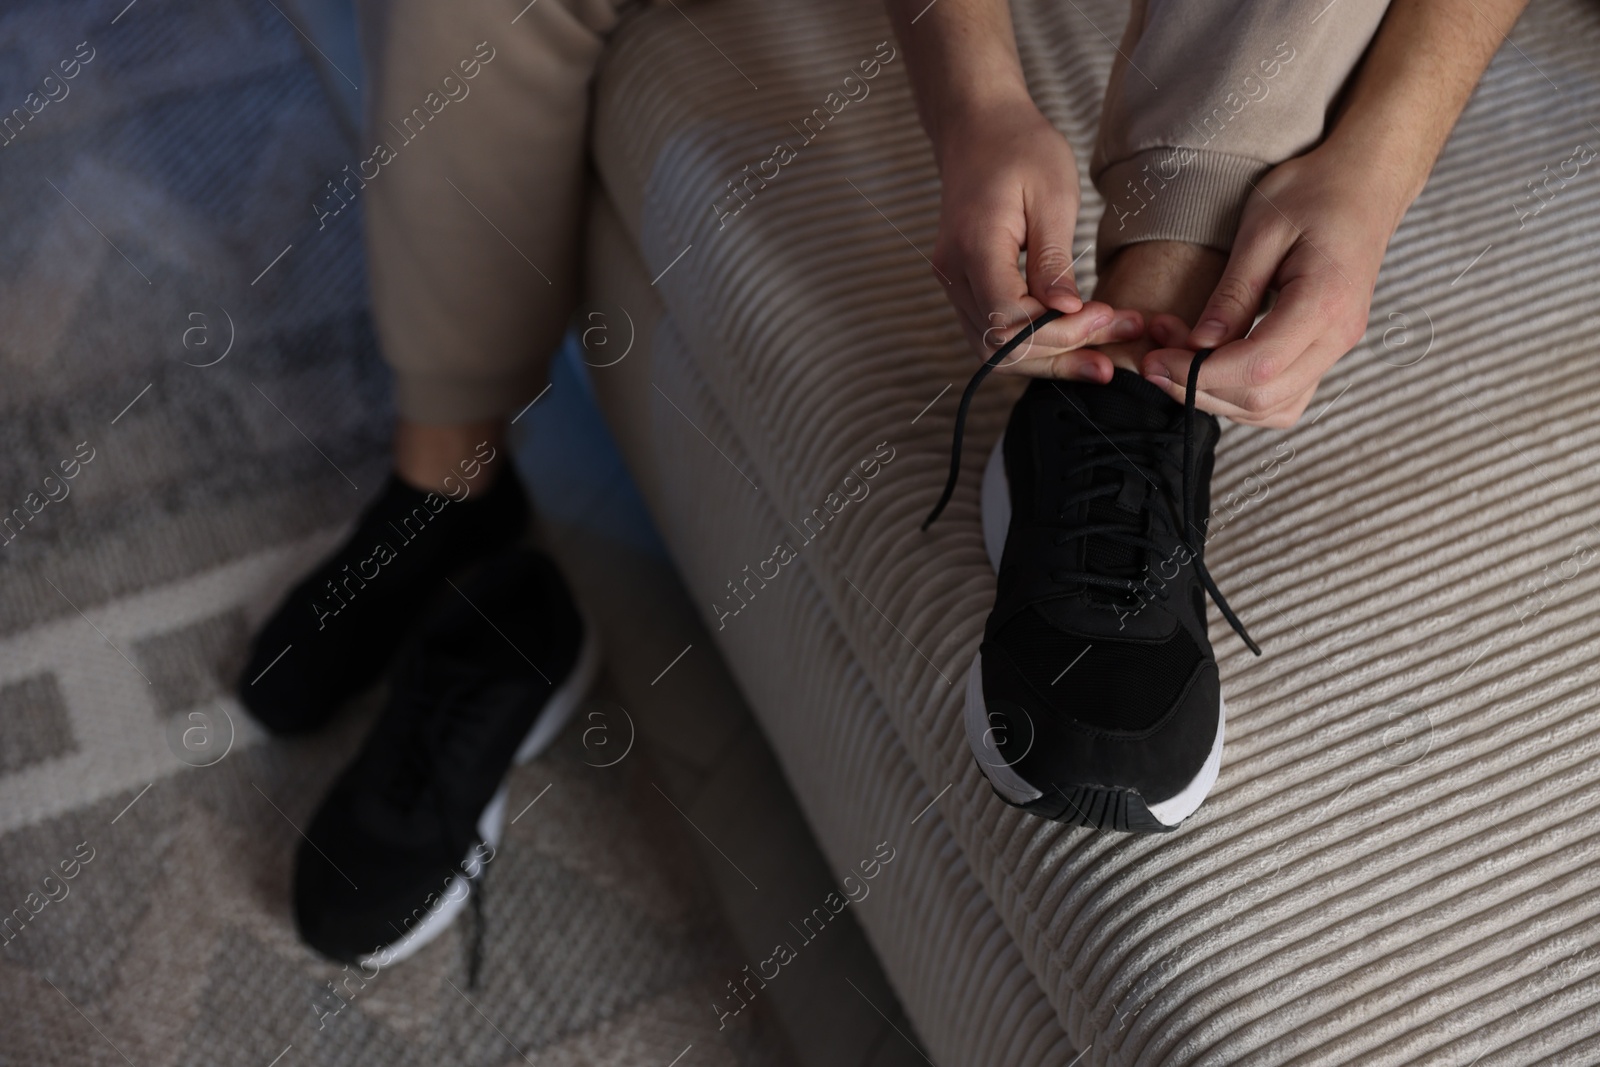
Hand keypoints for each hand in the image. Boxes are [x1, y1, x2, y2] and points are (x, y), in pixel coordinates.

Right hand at [931, 100, 1142, 381]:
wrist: (978, 128)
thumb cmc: (1019, 149)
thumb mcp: (1052, 195)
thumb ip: (1054, 259)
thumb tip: (1066, 311)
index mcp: (974, 247)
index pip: (1009, 320)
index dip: (1059, 331)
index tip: (1105, 315)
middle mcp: (954, 274)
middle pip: (1000, 347)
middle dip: (1062, 354)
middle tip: (1117, 345)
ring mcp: (954, 284)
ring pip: (994, 350)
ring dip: (1050, 359)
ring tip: (1103, 357)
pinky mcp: (965, 287)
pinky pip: (994, 333)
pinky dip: (1034, 345)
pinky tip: (1074, 341)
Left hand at [1139, 144, 1403, 426]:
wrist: (1365, 184)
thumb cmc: (1313, 193)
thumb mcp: (1261, 231)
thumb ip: (1232, 294)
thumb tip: (1198, 345)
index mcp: (1325, 303)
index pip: (1256, 366)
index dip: (1198, 374)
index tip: (1155, 359)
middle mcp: (1338, 336)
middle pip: (1262, 397)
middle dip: (1198, 389)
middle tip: (1154, 360)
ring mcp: (1337, 348)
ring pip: (1273, 408)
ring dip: (1216, 398)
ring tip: (1175, 360)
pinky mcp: (1327, 351)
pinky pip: (1285, 398)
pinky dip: (1242, 397)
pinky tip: (1209, 369)